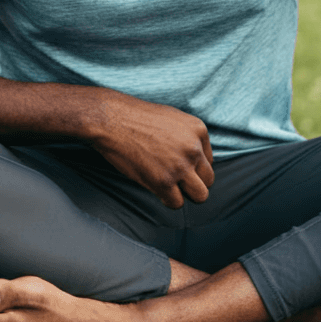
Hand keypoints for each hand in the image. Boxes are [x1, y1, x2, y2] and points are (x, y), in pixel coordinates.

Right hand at [89, 90, 214, 209]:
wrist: (111, 120)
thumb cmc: (137, 118)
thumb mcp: (172, 118)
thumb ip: (188, 137)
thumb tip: (195, 158)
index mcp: (198, 130)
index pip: (209, 161)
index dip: (194, 166)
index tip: (179, 165)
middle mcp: (193, 149)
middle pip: (209, 180)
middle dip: (194, 183)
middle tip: (177, 180)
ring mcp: (180, 166)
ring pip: (200, 195)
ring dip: (186, 194)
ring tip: (171, 188)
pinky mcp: (163, 181)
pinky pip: (177, 203)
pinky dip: (168, 200)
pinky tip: (157, 189)